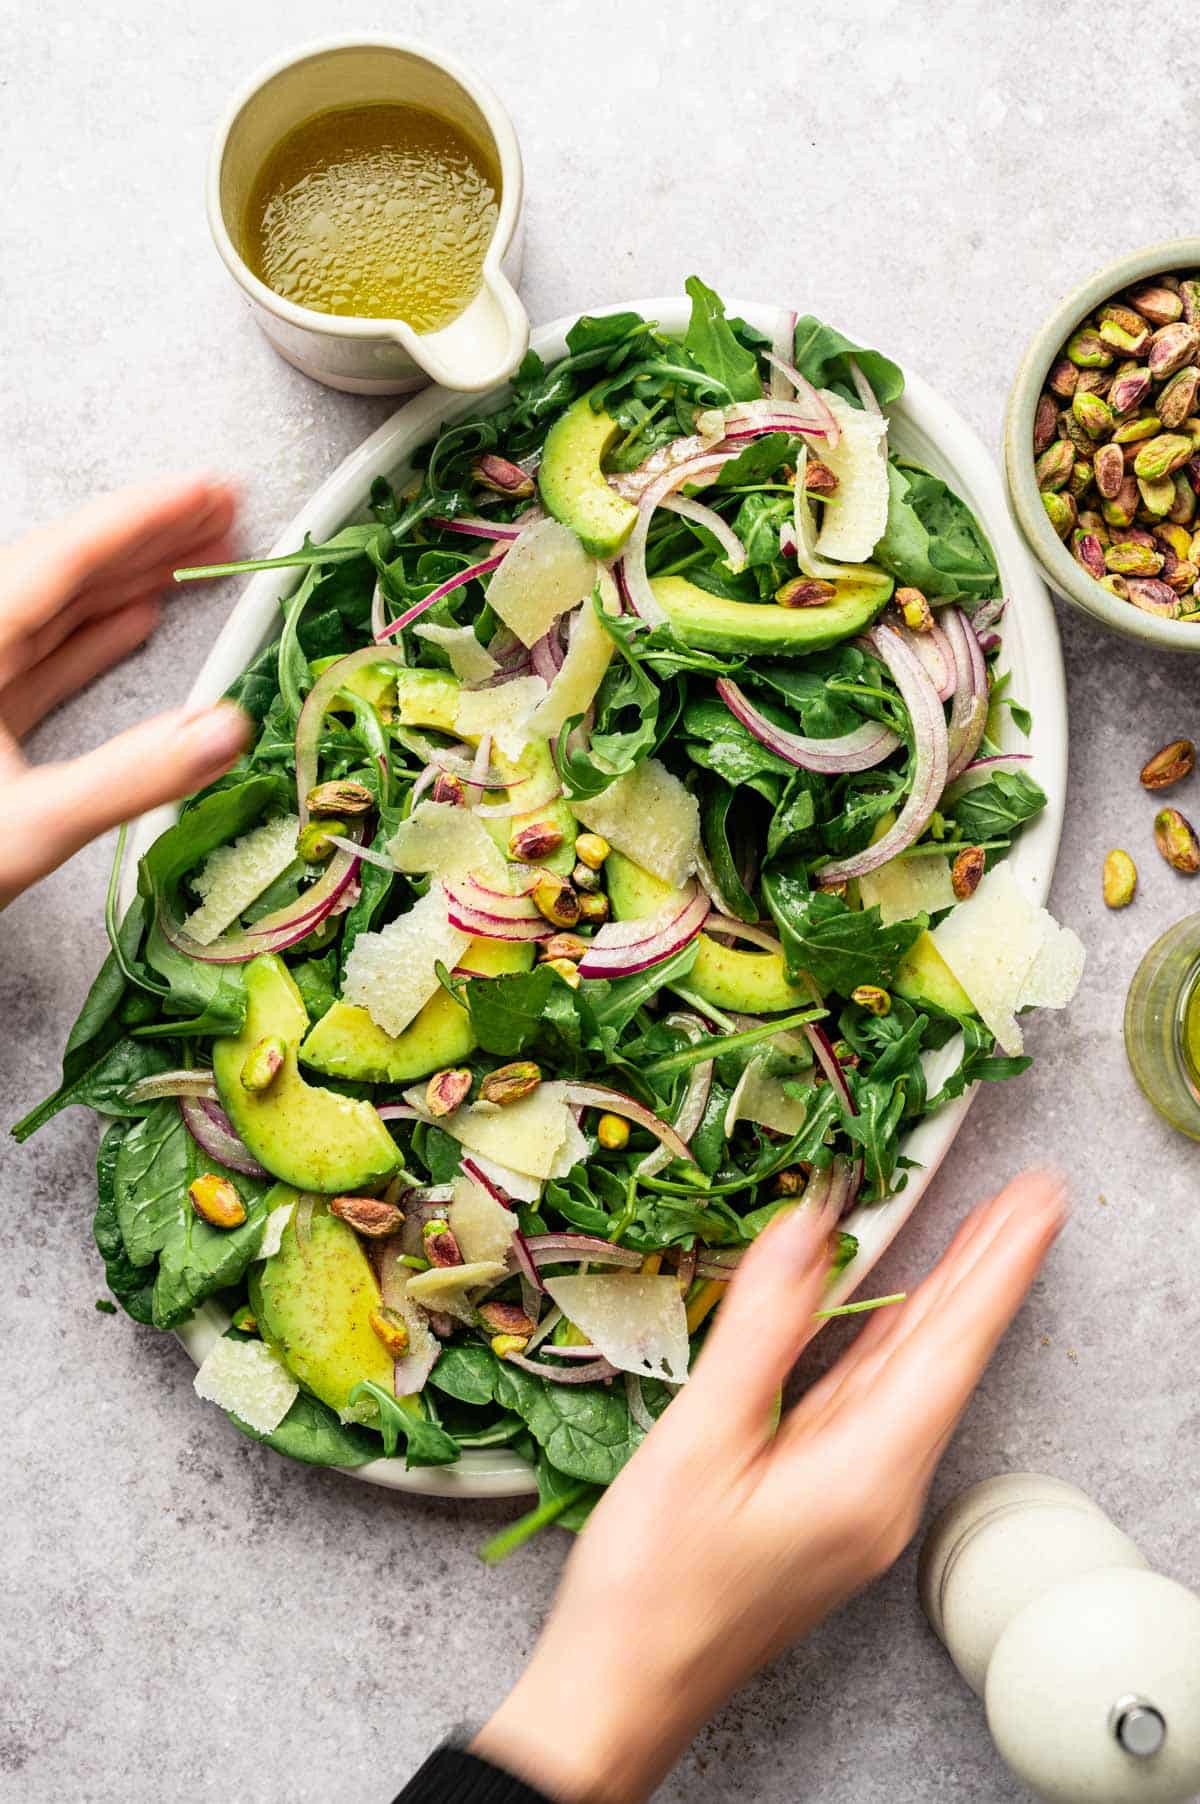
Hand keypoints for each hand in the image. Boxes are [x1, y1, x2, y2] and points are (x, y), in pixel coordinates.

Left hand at [0, 476, 251, 905]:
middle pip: (58, 571)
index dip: (138, 519)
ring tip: (198, 554)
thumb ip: (133, 776)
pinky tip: (138, 620)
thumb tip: (229, 729)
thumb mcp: (33, 826)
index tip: (204, 490)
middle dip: (143, 535)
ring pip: (52, 610)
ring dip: (125, 579)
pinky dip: (93, 634)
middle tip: (221, 508)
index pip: (58, 563)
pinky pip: (42, 657)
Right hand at [474, 1171, 1067, 1803]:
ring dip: (948, 1300)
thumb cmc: (652, 1585)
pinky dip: (894, 1343)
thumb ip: (762, 1331)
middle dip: (988, 1271)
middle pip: (943, 1359)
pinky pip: (873, 1401)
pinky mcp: (824, 1501)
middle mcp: (880, 1488)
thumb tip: (806, 1231)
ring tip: (984, 1233)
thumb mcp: (700, 1441)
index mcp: (866, 1476)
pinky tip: (902, 1312)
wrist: (620, 1691)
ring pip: (911, 1377)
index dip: (995, 1267)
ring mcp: (856, 1499)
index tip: (1034, 1206)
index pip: (950, 1349)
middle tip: (1028, 1197)